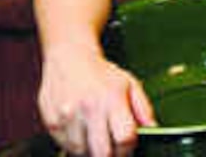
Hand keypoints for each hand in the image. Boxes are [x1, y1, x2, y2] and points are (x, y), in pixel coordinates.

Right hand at [38, 46, 155, 155]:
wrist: (69, 58)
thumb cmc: (101, 73)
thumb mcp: (130, 83)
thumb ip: (144, 108)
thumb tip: (153, 129)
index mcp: (112, 98)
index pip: (125, 138)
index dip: (130, 148)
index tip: (129, 146)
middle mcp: (89, 108)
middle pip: (103, 153)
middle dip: (112, 155)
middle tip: (114, 149)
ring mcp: (68, 117)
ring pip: (83, 153)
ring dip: (92, 150)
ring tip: (97, 135)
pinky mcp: (52, 123)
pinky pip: (66, 147)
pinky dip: (76, 145)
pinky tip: (82, 132)